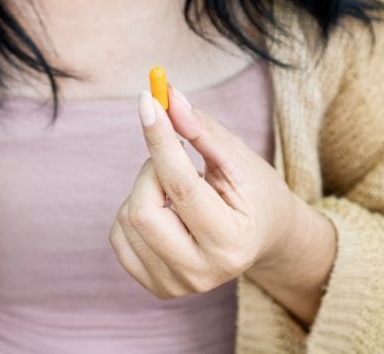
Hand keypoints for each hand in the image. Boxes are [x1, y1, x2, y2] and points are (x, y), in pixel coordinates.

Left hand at [111, 88, 299, 296]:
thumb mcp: (238, 159)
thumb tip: (166, 98)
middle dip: (150, 169)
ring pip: (128, 219)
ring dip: (144, 189)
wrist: (264, 239)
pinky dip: (133, 211)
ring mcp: (176, 285)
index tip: (147, 100)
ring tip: (179, 191)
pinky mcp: (155, 286)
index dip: (160, 139)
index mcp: (231, 242)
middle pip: (143, 210)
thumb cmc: (254, 194)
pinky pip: (119, 235)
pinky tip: (165, 211)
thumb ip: (201, 130)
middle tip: (174, 157)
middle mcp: (202, 273)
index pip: (181, 186)